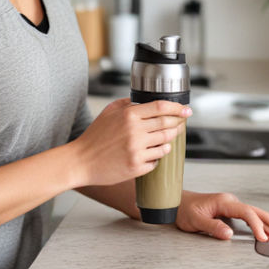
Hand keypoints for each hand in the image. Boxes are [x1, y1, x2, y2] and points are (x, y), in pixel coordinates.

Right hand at [73, 98, 190, 186]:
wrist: (82, 161)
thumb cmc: (95, 136)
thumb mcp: (109, 112)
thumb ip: (127, 104)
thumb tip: (145, 101)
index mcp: (128, 116)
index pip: (161, 107)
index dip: (177, 108)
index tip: (186, 110)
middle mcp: (134, 132)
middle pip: (167, 125)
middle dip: (178, 123)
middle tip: (182, 123)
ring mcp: (136, 151)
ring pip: (165, 143)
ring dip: (170, 140)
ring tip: (168, 138)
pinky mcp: (136, 167)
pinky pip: (156, 161)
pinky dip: (157, 156)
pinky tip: (153, 153)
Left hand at [176, 191, 268, 241]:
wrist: (177, 203)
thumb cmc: (185, 209)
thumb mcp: (196, 220)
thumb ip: (212, 226)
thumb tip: (229, 233)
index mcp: (223, 201)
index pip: (246, 212)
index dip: (256, 225)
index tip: (262, 237)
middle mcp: (229, 201)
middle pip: (254, 210)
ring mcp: (230, 204)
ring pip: (253, 212)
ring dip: (266, 222)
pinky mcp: (230, 209)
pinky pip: (248, 215)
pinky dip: (259, 222)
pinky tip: (264, 229)